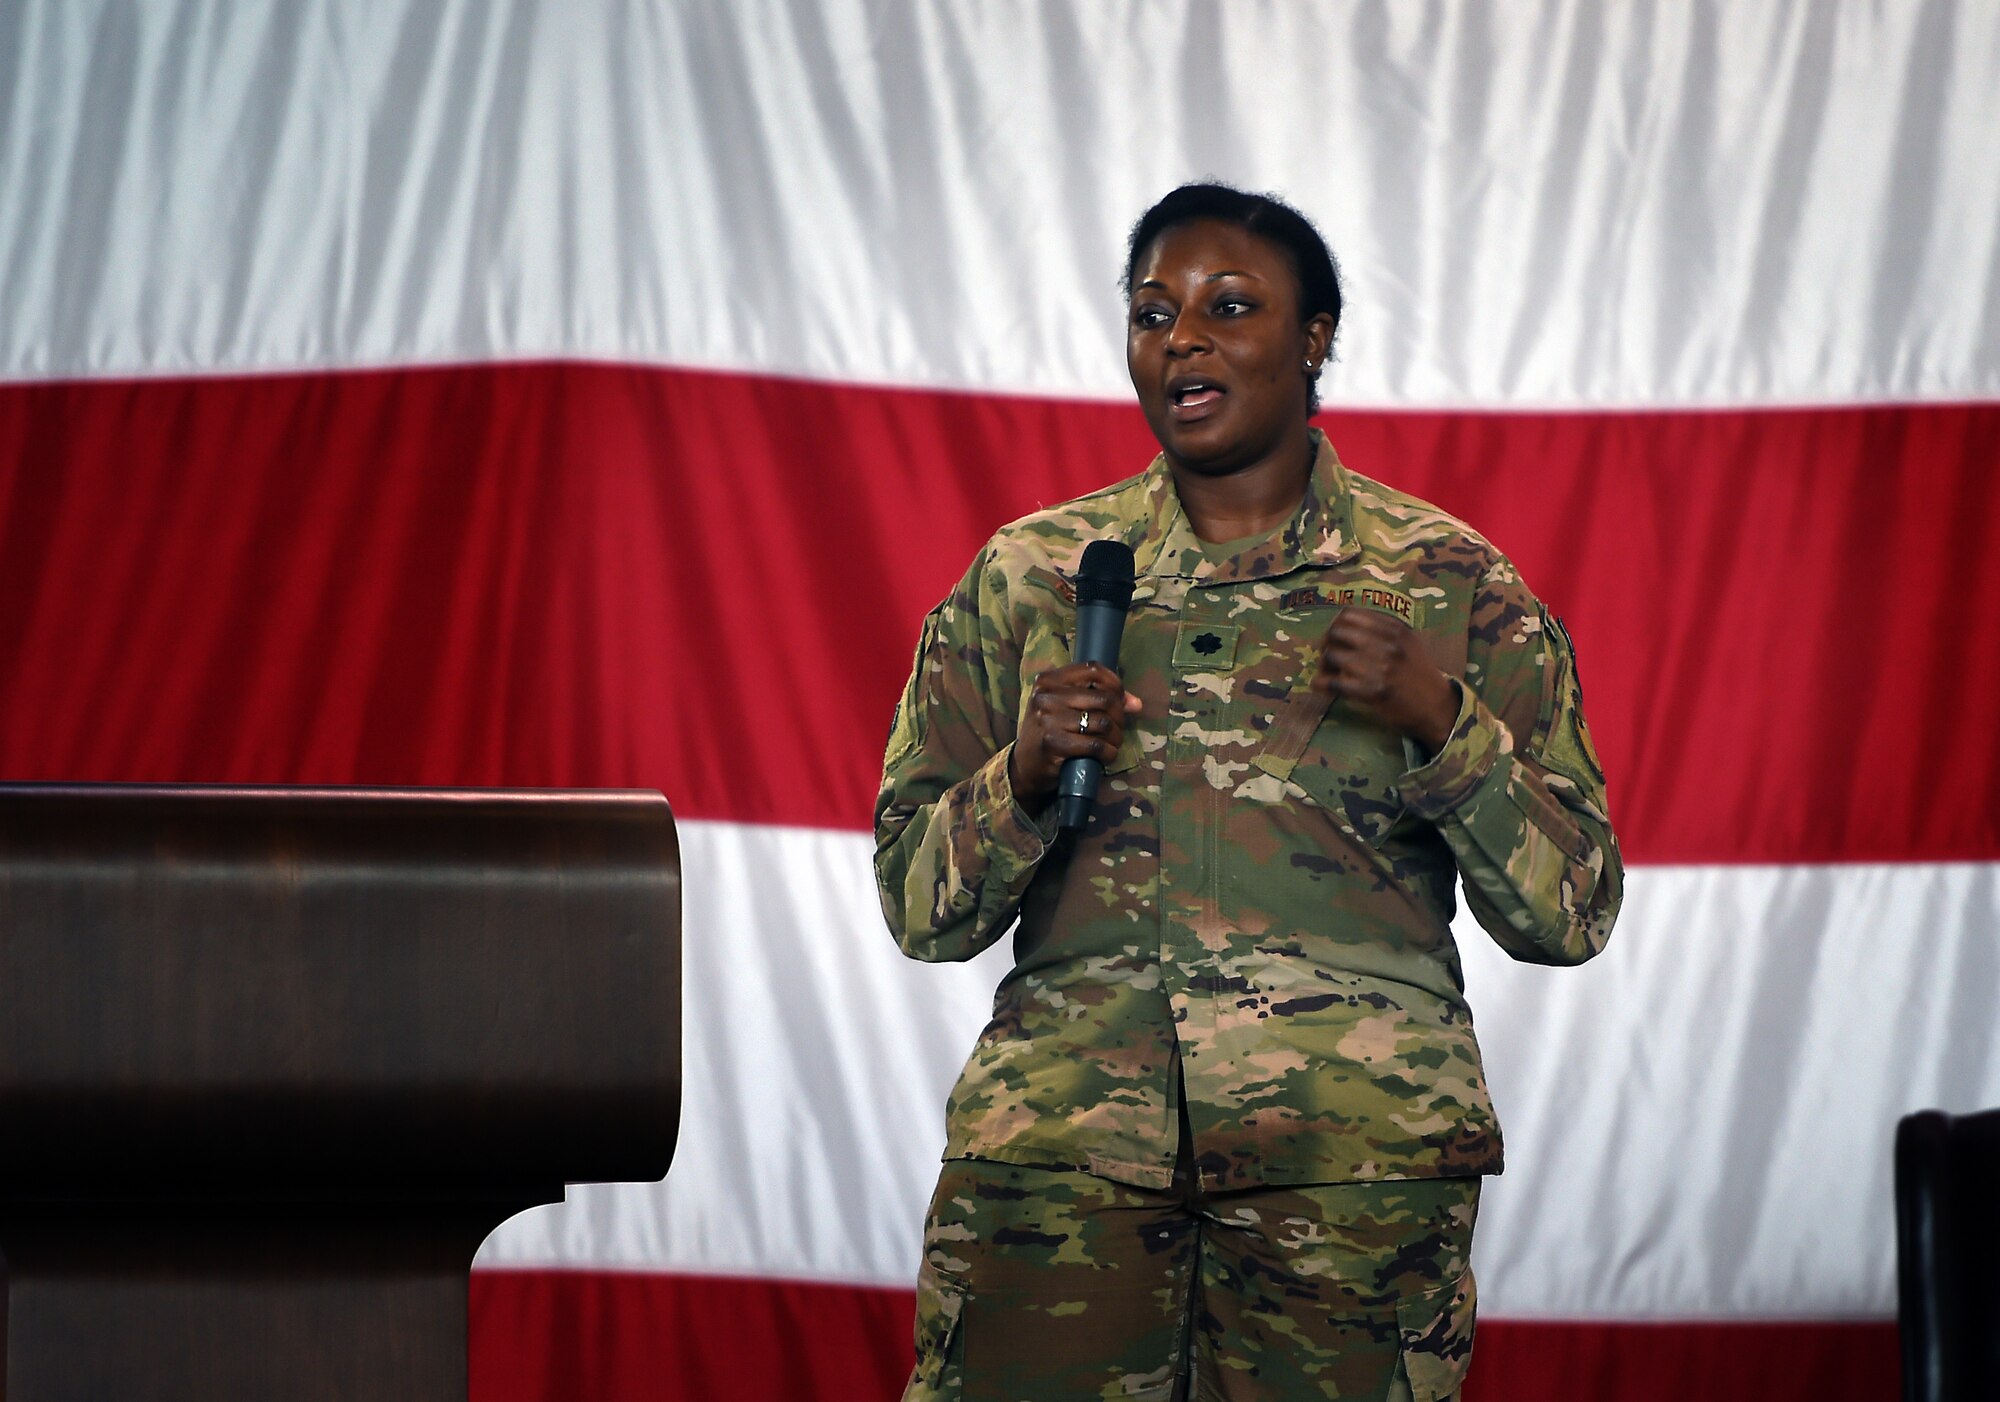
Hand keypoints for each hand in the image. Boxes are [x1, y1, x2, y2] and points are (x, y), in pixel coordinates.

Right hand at [1009, 662, 1143, 806]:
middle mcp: (1046, 696)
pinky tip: (1105, 756)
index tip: (1121, 701)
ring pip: (1103, 723)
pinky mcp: (1054, 744)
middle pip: (1104, 699)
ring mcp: (1048, 719)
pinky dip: (1108, 753)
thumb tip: (1136, 703)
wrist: (1025, 765)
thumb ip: (1098, 698)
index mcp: (1048, 680)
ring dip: (1115, 737)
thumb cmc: (1050, 731)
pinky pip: (1096, 745)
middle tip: (1116, 729)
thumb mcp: (1065, 707)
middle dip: (1119, 716)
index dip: (1116, 685)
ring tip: (1111, 743)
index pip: (1094, 670)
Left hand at [1311, 609, 1457, 752]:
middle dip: (1326, 644)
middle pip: (1336, 632)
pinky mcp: (1373, 692)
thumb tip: (1342, 624)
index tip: (1335, 639)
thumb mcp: (1408, 643)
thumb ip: (1382, 631)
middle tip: (1328, 658)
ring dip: (1323, 665)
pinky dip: (1321, 684)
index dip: (1336, 626)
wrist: (1437, 708)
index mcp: (1395, 629)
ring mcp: (1381, 668)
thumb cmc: (1418, 675)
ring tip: (1327, 674)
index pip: (1349, 615)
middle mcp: (1388, 644)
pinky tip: (1319, 686)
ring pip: (1332, 655)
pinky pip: (1334, 682)